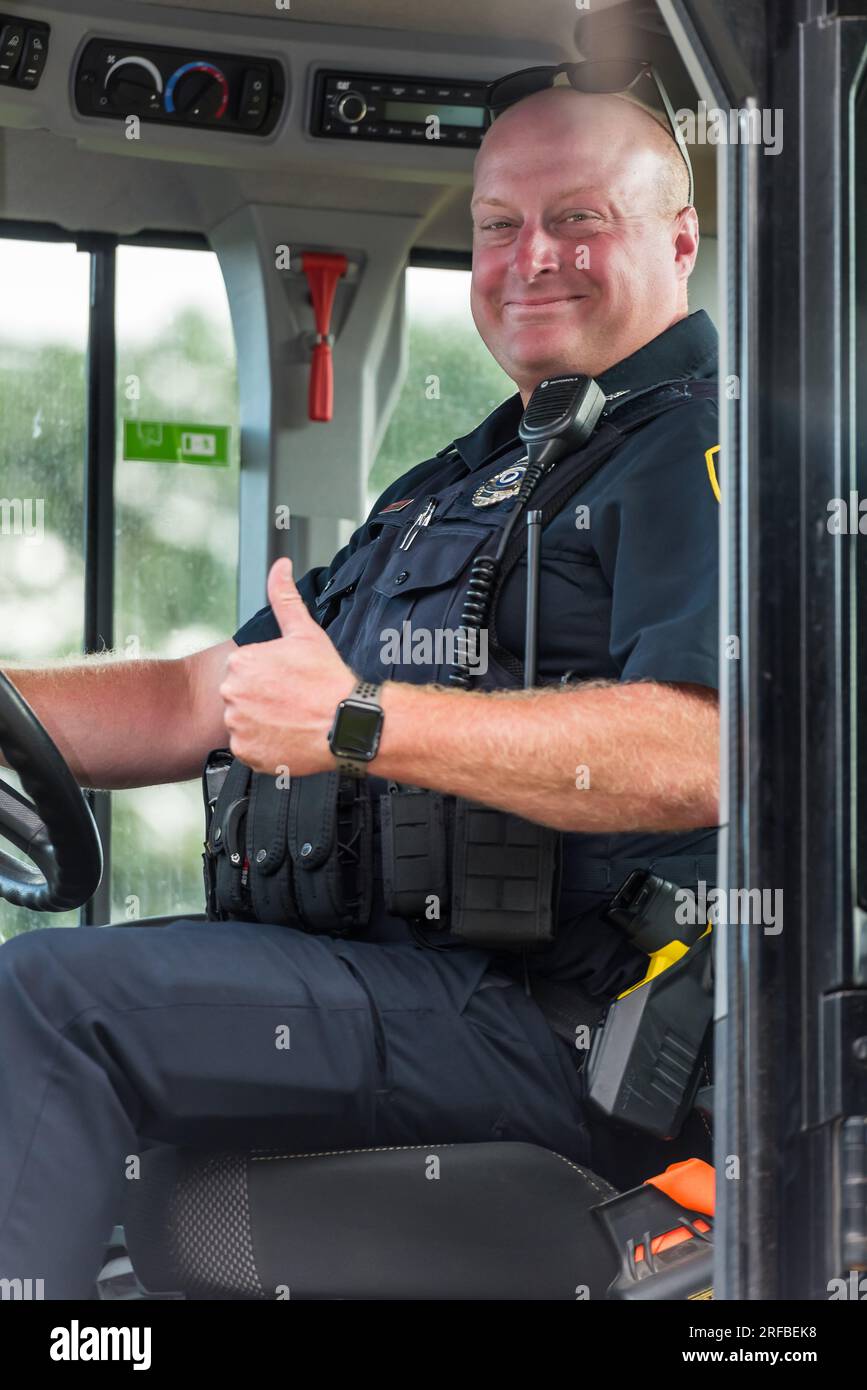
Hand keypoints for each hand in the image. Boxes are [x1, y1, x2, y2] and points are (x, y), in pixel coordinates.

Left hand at [219, 557, 354, 775]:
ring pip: (244, 722)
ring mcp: (238, 726)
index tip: (289, 681)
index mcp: (242, 663)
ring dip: (263, 722)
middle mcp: (233, 694)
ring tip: (291, 719)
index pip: (246, 670)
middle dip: (263, 698)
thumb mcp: (306, 631)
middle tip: (292, 701)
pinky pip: (249, 748)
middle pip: (242, 696)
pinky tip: (287, 737)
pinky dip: (265, 746)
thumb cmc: (329, 680)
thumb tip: (280, 567)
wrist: (347, 724)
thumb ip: (284, 596)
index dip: (270, 675)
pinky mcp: (247, 754)